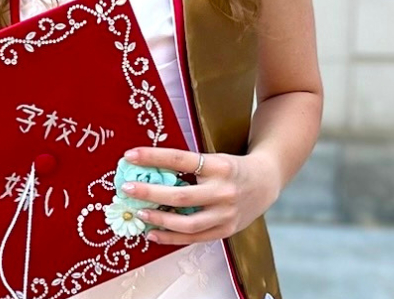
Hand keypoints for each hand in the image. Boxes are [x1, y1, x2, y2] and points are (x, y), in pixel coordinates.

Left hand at [118, 147, 281, 244]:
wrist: (266, 181)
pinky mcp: (226, 230)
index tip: (130, 155)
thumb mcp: (214, 159)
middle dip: (150, 193)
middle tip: (127, 188)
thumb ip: (188, 166)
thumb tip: (148, 169)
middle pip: (180, 195)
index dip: (153, 157)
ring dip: (159, 219)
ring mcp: (226, 214)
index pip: (180, 160)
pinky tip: (153, 233)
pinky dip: (171, 238)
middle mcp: (223, 191)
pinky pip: (194, 238)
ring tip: (140, 213)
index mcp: (219, 166)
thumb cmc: (232, 168)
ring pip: (187, 223)